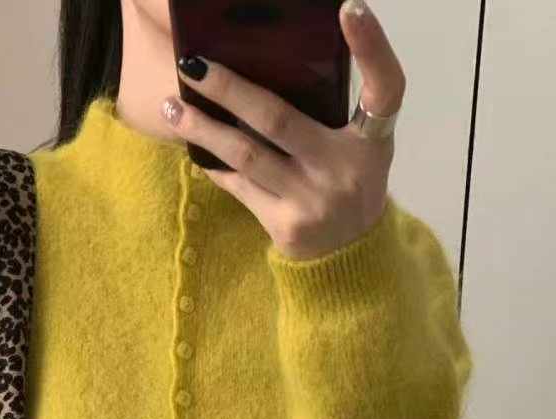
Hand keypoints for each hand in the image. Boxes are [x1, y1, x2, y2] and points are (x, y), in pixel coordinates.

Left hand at [162, 0, 405, 261]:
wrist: (349, 257)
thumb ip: (332, 108)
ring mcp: (312, 201)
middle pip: (278, 119)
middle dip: (229, 89)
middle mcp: (343, 169)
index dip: (372, 46)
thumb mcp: (360, 145)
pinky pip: (239, 186)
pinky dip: (215, 163)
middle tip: (192, 64)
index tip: (350, 8)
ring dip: (203, 129)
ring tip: (172, 106)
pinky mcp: (286, 226)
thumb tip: (269, 62)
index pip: (384, 88)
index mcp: (371, 140)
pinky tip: (191, 145)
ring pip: (246, 155)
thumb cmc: (349, 182)